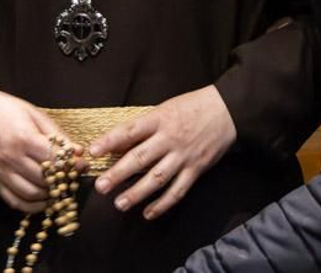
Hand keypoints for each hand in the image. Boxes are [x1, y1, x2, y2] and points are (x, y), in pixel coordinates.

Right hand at [0, 87, 71, 213]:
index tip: (82, 164)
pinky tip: (43, 200)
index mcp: (24, 139)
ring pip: (31, 194)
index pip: (54, 160)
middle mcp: (12, 159)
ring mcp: (2, 173)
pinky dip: (31, 206)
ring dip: (49, 195)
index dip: (72, 164)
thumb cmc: (7, 110)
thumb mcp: (35, 114)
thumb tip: (78, 151)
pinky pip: (14, 201)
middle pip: (45, 179)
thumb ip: (57, 135)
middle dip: (63, 180)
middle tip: (73, 177)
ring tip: (59, 188)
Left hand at [91, 85, 236, 219]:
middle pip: (140, 158)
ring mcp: (183, 156)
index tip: (93, 151)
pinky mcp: (196, 169)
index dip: (111, 140)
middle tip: (101, 186)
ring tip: (120, 204)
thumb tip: (118, 142)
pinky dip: (163, 204)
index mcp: (160, 119)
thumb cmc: (192, 107)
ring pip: (157, 178)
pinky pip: (178, 190)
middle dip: (119, 174)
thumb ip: (144, 126)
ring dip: (137, 193)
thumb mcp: (166, 108)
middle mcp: (170, 138)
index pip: (131, 130)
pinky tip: (148, 213)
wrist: (227, 110)